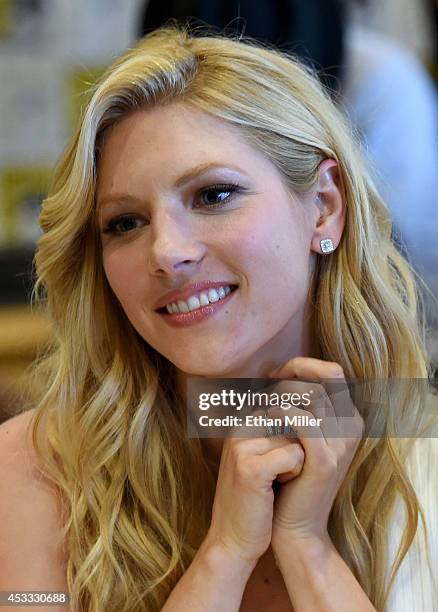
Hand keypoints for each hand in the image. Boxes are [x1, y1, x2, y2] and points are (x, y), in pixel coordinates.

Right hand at [204, 419, 304, 567]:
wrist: (233, 540)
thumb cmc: (255, 499)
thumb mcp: (262, 456)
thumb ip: (276, 430)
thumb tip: (309, 408)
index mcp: (241, 422)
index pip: (288, 412)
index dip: (293, 440)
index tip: (275, 464)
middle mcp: (238, 429)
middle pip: (293, 423)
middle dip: (296, 449)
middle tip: (275, 475)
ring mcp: (242, 447)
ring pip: (296, 439)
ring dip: (297, 463)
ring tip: (274, 483)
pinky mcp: (251, 468)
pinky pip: (295, 456)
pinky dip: (295, 473)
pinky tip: (278, 488)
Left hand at [267, 357, 363, 548]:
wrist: (294, 526)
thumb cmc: (289, 474)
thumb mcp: (295, 433)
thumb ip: (294, 402)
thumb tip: (271, 368)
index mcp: (348, 418)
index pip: (330, 372)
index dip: (300, 367)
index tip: (272, 378)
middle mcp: (351, 427)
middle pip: (323, 379)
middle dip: (289, 380)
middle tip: (264, 395)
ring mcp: (342, 444)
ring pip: (312, 396)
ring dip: (281, 396)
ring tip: (262, 410)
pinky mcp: (325, 461)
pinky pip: (304, 421)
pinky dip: (281, 413)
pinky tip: (266, 418)